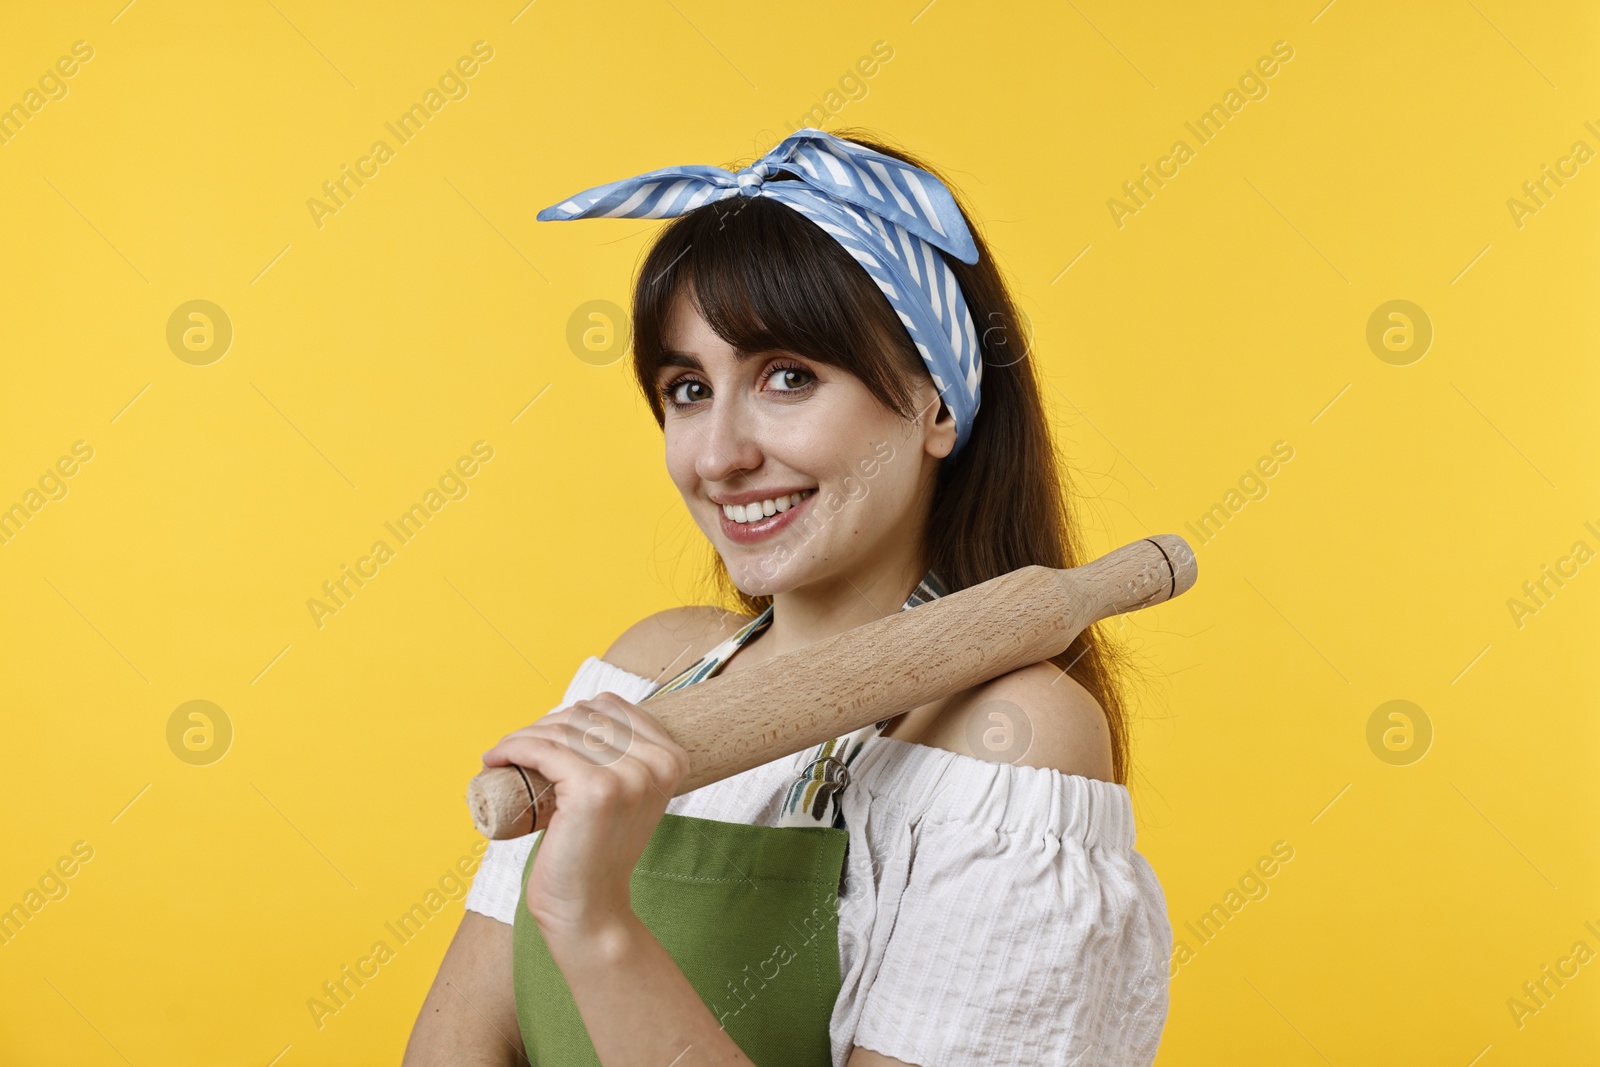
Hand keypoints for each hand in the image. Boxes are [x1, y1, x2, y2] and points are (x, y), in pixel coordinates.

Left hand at [479, 692, 689, 937]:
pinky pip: (542, 751)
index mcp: (672, 759)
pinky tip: (496, 759)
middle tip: (516, 752)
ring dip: (521, 736)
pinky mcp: (594, 790)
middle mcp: (657, 764)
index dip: (571, 714)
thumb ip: (625, 757)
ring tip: (503, 756)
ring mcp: (628, 776)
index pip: (612, 706)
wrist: (591, 908)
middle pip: (584, 716)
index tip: (544, 736)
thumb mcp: (627, 795)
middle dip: (543, 726)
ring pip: (560, 731)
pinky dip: (512, 748)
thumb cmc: (597, 851)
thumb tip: (583, 711)